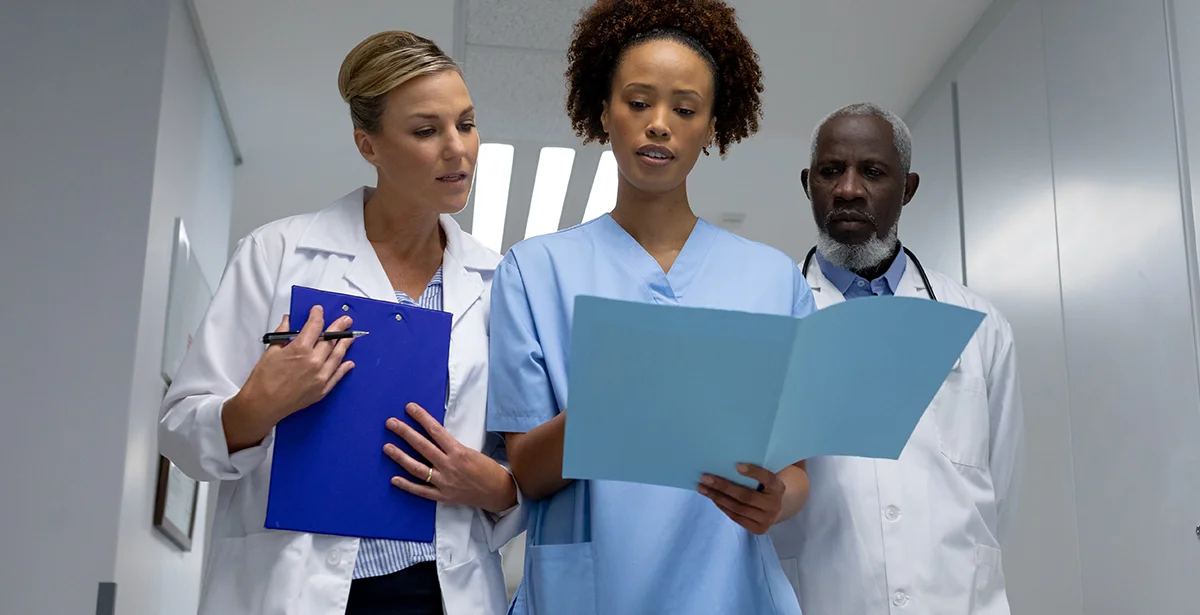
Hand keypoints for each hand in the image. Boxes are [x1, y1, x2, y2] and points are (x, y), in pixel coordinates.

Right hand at [236, 306, 355, 421]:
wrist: (263, 404)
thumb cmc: (264, 380)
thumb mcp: (271, 351)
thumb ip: (283, 334)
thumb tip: (287, 321)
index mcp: (300, 349)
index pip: (315, 326)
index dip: (317, 315)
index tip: (318, 310)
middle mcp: (314, 361)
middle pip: (330, 340)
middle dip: (339, 328)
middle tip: (345, 321)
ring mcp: (320, 376)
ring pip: (337, 356)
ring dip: (345, 344)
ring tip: (350, 337)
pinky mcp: (322, 389)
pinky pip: (337, 376)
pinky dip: (344, 368)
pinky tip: (349, 362)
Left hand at [384, 403, 516, 513]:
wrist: (498, 492)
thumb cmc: (487, 469)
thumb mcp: (472, 452)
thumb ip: (451, 447)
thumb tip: (433, 436)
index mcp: (458, 452)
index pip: (435, 431)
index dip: (421, 417)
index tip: (410, 408)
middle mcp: (449, 466)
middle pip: (422, 446)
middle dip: (405, 433)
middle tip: (391, 423)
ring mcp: (444, 482)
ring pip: (417, 468)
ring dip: (400, 457)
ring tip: (387, 447)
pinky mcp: (443, 496)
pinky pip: (421, 491)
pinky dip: (407, 485)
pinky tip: (394, 478)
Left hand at [697, 464, 785, 534]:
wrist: (775, 509)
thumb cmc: (764, 487)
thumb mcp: (764, 478)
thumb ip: (754, 472)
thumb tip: (728, 463)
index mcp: (778, 487)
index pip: (768, 478)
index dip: (754, 472)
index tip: (737, 466)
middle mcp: (775, 504)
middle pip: (746, 496)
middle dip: (724, 486)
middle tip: (705, 477)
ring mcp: (767, 519)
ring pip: (738, 508)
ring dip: (717, 497)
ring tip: (702, 488)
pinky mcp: (758, 529)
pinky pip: (736, 517)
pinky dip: (722, 506)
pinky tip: (712, 497)